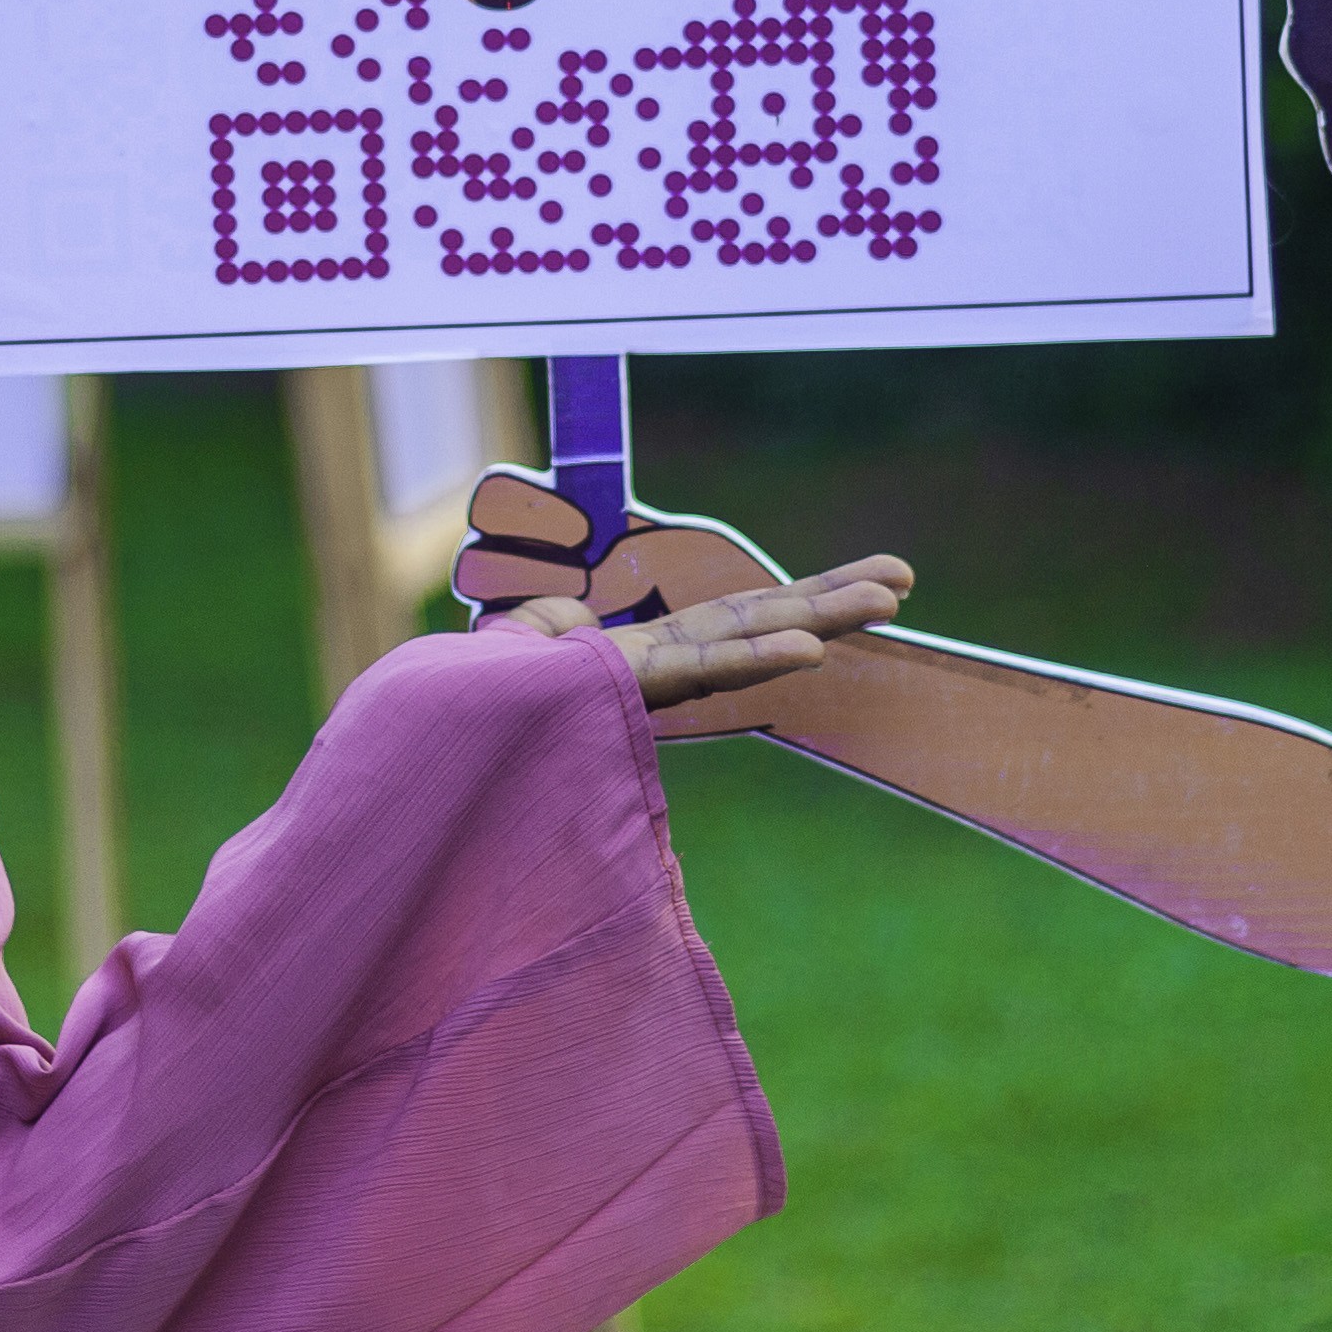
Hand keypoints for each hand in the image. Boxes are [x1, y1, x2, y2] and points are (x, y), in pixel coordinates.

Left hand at [456, 472, 910, 724]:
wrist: (429, 748)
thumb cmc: (460, 713)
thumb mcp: (511, 650)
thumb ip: (545, 629)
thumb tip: (570, 617)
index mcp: (635, 663)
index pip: (726, 625)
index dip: (788, 605)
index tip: (847, 588)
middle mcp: (652, 674)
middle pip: (754, 626)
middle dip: (828, 604)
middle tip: (902, 583)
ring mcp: (640, 686)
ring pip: (742, 643)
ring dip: (818, 619)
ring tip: (890, 597)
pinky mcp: (616, 693)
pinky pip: (692, 672)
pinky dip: (753, 660)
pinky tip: (810, 649)